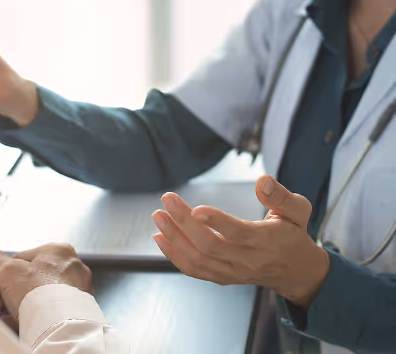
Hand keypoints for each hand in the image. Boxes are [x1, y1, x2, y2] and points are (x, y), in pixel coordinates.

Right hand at [0, 240, 92, 319]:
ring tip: (19, 312)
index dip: (7, 272)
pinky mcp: (80, 308)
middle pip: (36, 276)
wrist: (57, 324)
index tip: (0, 284)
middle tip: (8, 301)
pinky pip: (56, 308)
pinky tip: (32, 320)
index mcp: (58, 249)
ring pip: (46, 293)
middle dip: (21, 288)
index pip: (24, 257)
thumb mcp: (7, 270)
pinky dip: (44, 312)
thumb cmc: (37, 292)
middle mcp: (74, 265)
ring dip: (32, 301)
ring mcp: (80, 287)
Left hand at [152, 175, 330, 308]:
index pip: (238, 233)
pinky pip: (195, 270)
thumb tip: (262, 180)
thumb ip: (280, 195)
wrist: (296, 271)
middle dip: (184, 222)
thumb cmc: (293, 234)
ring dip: (174, 239)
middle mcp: (248, 260)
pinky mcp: (222, 277)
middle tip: (166, 199)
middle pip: (211, 246)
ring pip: (199, 260)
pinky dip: (174, 256)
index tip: (196, 208)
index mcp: (267, 241)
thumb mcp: (298, 211)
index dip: (216, 221)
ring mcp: (233, 272)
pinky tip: (160, 238)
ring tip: (158, 216)